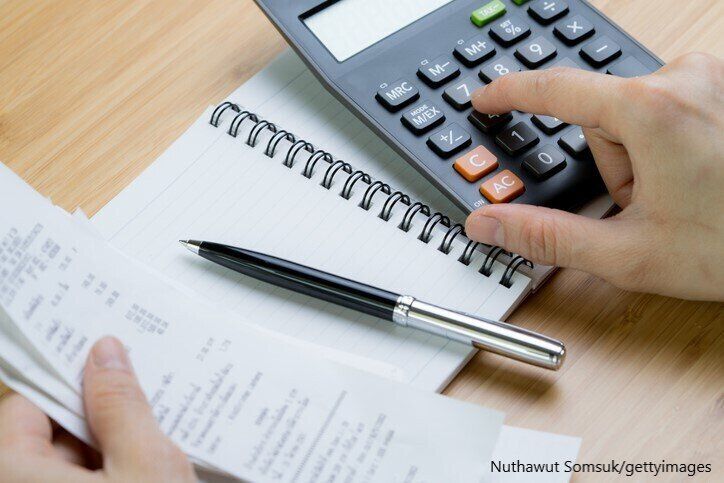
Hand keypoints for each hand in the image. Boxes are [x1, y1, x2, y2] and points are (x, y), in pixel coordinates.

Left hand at [0, 337, 196, 481]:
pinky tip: (153, 474)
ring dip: (114, 453)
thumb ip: (122, 406)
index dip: (73, 383)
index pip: (27, 407)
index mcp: (15, 474)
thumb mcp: (145, 465)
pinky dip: (117, 476)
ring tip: (160, 448)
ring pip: (72, 467)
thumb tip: (106, 355)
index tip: (108, 365)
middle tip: (147, 404)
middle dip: (101, 419)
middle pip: (50, 439)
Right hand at [466, 53, 723, 300]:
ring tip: (681, 194)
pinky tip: (698, 175)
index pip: (556, 89)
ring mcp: (713, 78)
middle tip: (647, 205)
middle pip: (603, 116)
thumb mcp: (628, 252)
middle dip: (614, 164)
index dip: (511, 94)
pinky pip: (671, 107)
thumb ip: (546, 237)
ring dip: (643, 156)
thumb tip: (490, 224)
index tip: (486, 99)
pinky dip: (669, 141)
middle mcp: (685, 79)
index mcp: (651, 111)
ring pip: (637, 114)